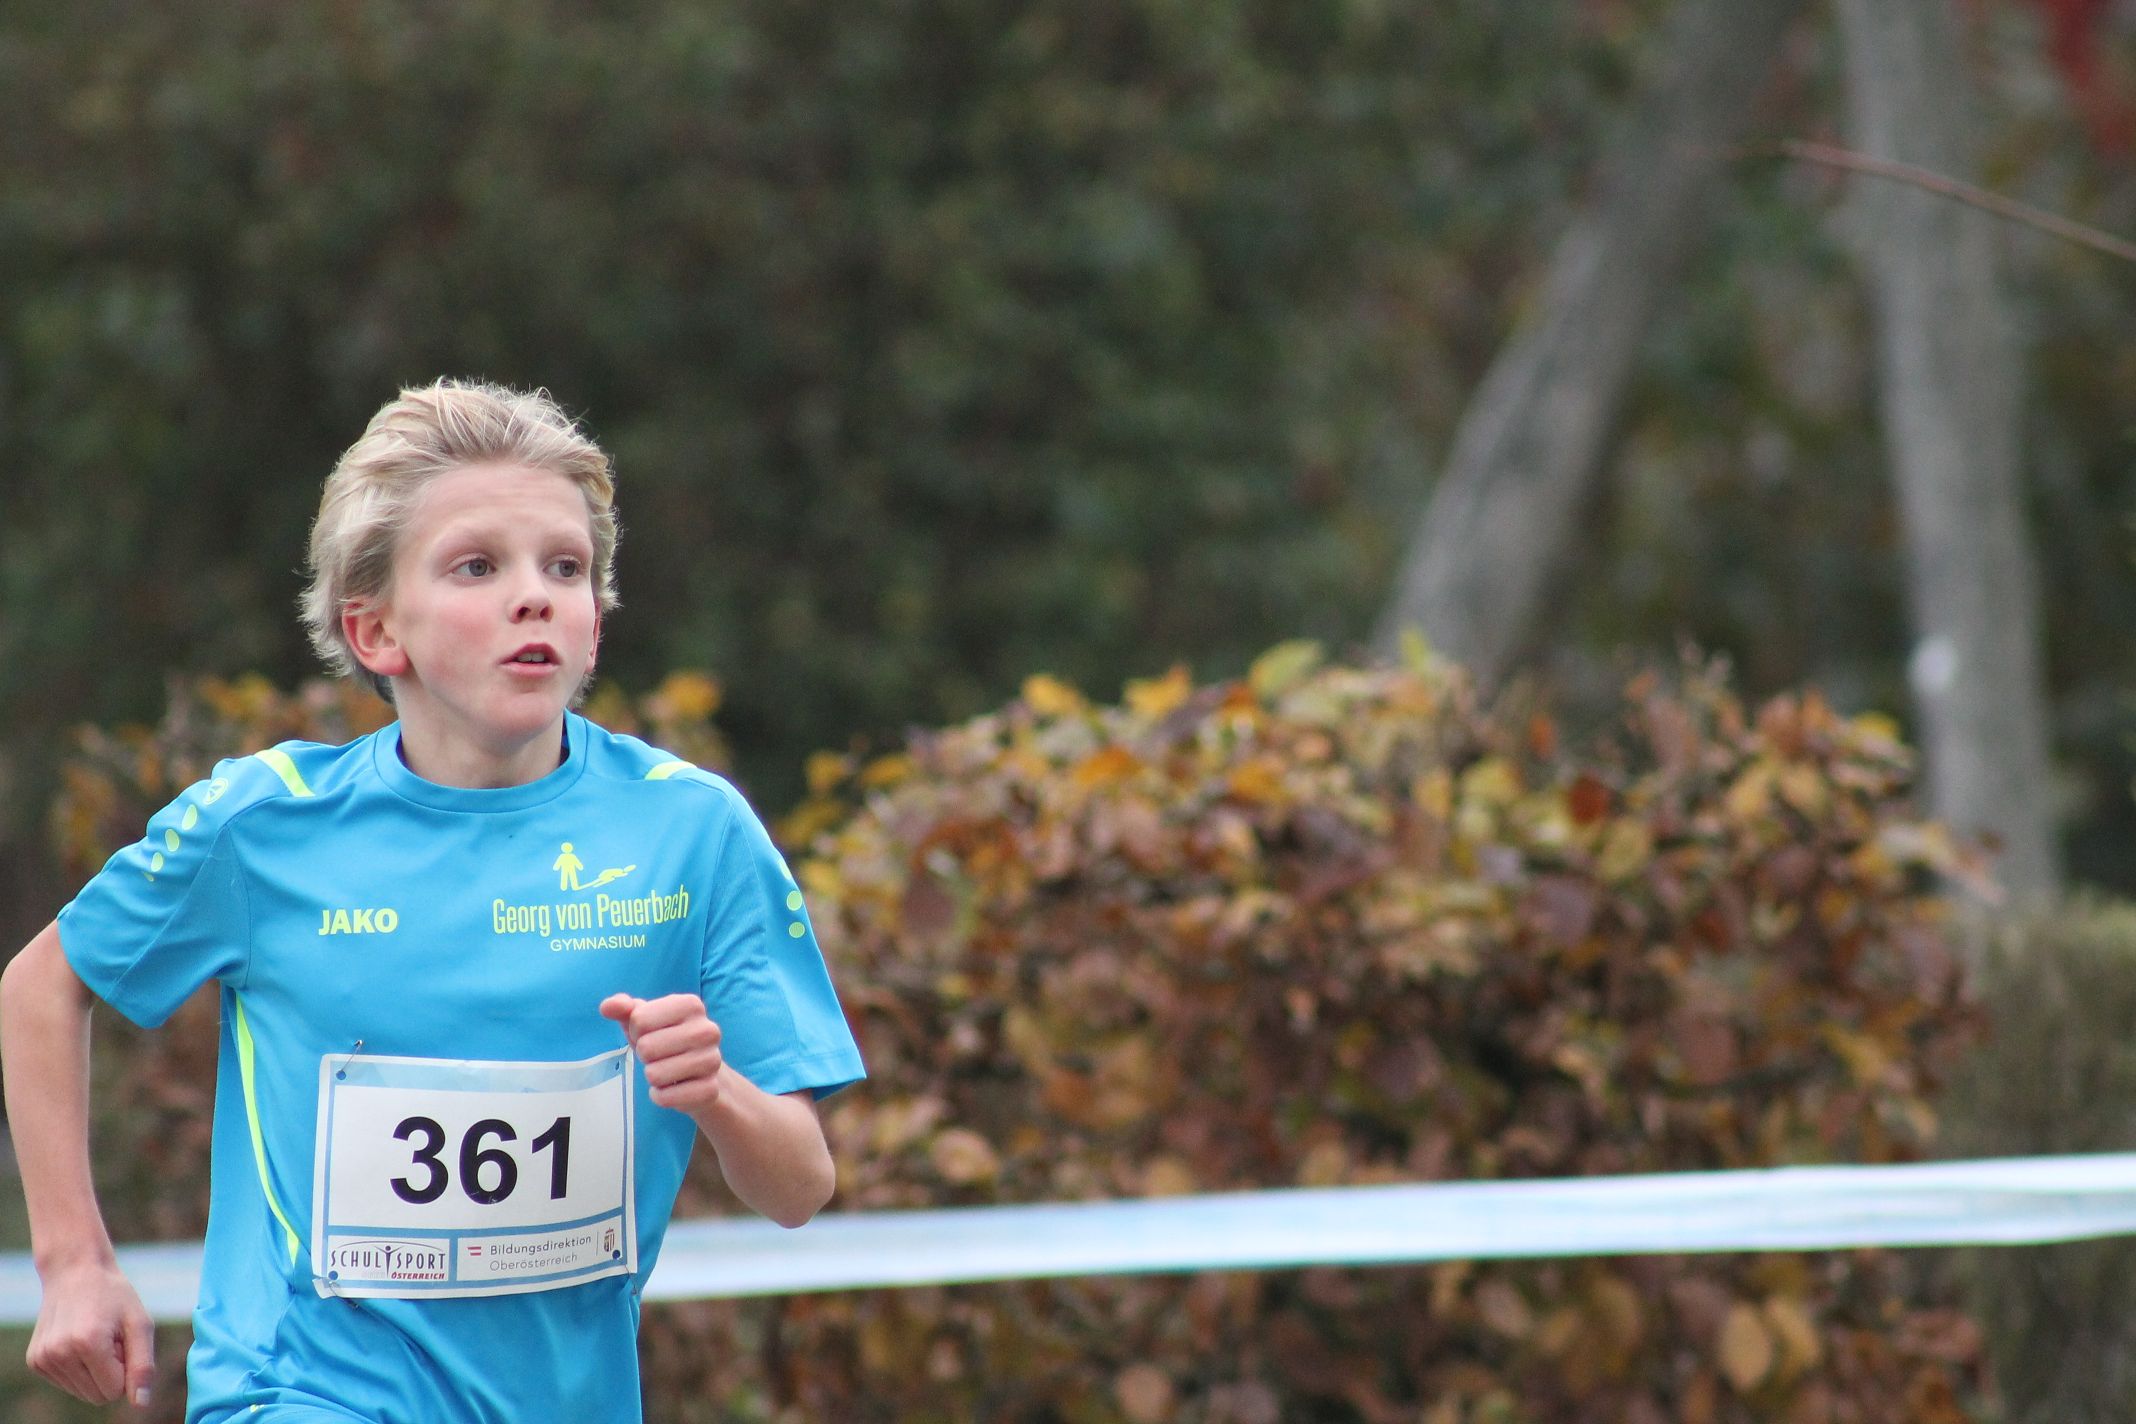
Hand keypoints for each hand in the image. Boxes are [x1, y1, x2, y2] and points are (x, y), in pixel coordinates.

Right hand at [27, 1259, 153, 1406]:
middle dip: (111, 1372)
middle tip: (110, 1339)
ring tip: (96, 1338)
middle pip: (98, 1396)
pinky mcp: (35, 1362)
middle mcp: (59, 1354)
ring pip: (82, 1393)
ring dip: (95, 1370)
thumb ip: (143, 1366)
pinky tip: (79, 1340)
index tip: (122, 1341)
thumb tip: (140, 1404)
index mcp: (87, 1344)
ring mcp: (42, 1359)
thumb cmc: (114, 1296)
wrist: (75, 1271)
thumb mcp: (139, 1324)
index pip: (114, 1391)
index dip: (126, 1368)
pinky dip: (79, 1367)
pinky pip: (68, 1384)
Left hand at [599, 993, 724, 1112]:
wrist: (702, 1071)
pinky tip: (672, 1088)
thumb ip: (623, 1008)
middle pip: (646, 1047)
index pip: (640, 1019)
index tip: (652, 1033)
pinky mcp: (709, 1090)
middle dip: (645, 1055)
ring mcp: (712, 1061)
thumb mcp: (645, 1019)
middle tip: (659, 1055)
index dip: (636, 1031)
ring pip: (655, 1074)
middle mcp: (708, 1030)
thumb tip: (607, 1007)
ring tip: (667, 1070)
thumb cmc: (667, 1039)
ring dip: (653, 1076)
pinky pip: (666, 1097)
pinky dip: (660, 1096)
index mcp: (691, 1005)